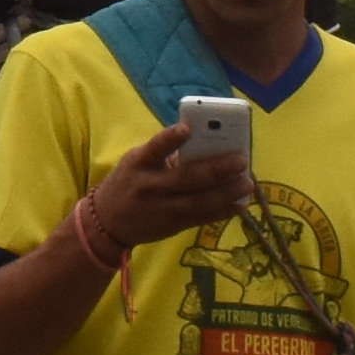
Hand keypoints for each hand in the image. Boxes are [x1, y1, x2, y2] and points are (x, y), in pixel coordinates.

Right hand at [82, 122, 247, 254]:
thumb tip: (209, 146)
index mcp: (139, 163)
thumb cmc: (129, 182)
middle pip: (186, 178)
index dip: (171, 138)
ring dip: (226, 192)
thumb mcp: (137, 162)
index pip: (155, 148)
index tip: (188, 128)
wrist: (107, 222)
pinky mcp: (171, 226)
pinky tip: (239, 203)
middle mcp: (150, 186)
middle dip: (217, 168)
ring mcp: (161, 208)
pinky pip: (201, 218)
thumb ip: (166, 155)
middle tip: (242, 160)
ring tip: (247, 183)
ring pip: (199, 201)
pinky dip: (222, 211)